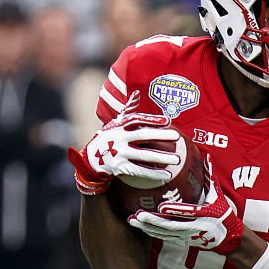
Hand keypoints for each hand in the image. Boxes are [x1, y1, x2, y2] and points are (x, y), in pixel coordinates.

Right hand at [67, 113, 181, 195]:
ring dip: (162, 157)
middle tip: (177, 136)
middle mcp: (120, 138)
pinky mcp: (121, 168)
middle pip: (143, 136)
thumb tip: (136, 93)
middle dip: (160, 136)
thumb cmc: (108, 138)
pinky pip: (141, 171)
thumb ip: (127, 110)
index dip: (152, 120)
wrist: (91, 160)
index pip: (138, 120)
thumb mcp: (115, 124)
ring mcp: (120, 154)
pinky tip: (167, 174)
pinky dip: (154, 173)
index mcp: (120, 126)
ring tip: (177, 159)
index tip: (168, 120)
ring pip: (144, 156)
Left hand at [127, 181, 243, 254]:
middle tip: (139, 215)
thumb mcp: (218, 195)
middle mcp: (195, 227)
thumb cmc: (222, 213)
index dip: (175, 210)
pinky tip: (139, 225)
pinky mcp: (182, 241)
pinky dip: (151, 232)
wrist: (228, 238)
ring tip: (133, 220)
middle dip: (154, 221)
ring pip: (164, 233)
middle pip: (171, 226)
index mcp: (205, 214)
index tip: (162, 207)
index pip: (188, 212)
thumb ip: (210, 176)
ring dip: (148, 228)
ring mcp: (187, 236)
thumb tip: (207, 156)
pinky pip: (164, 237)